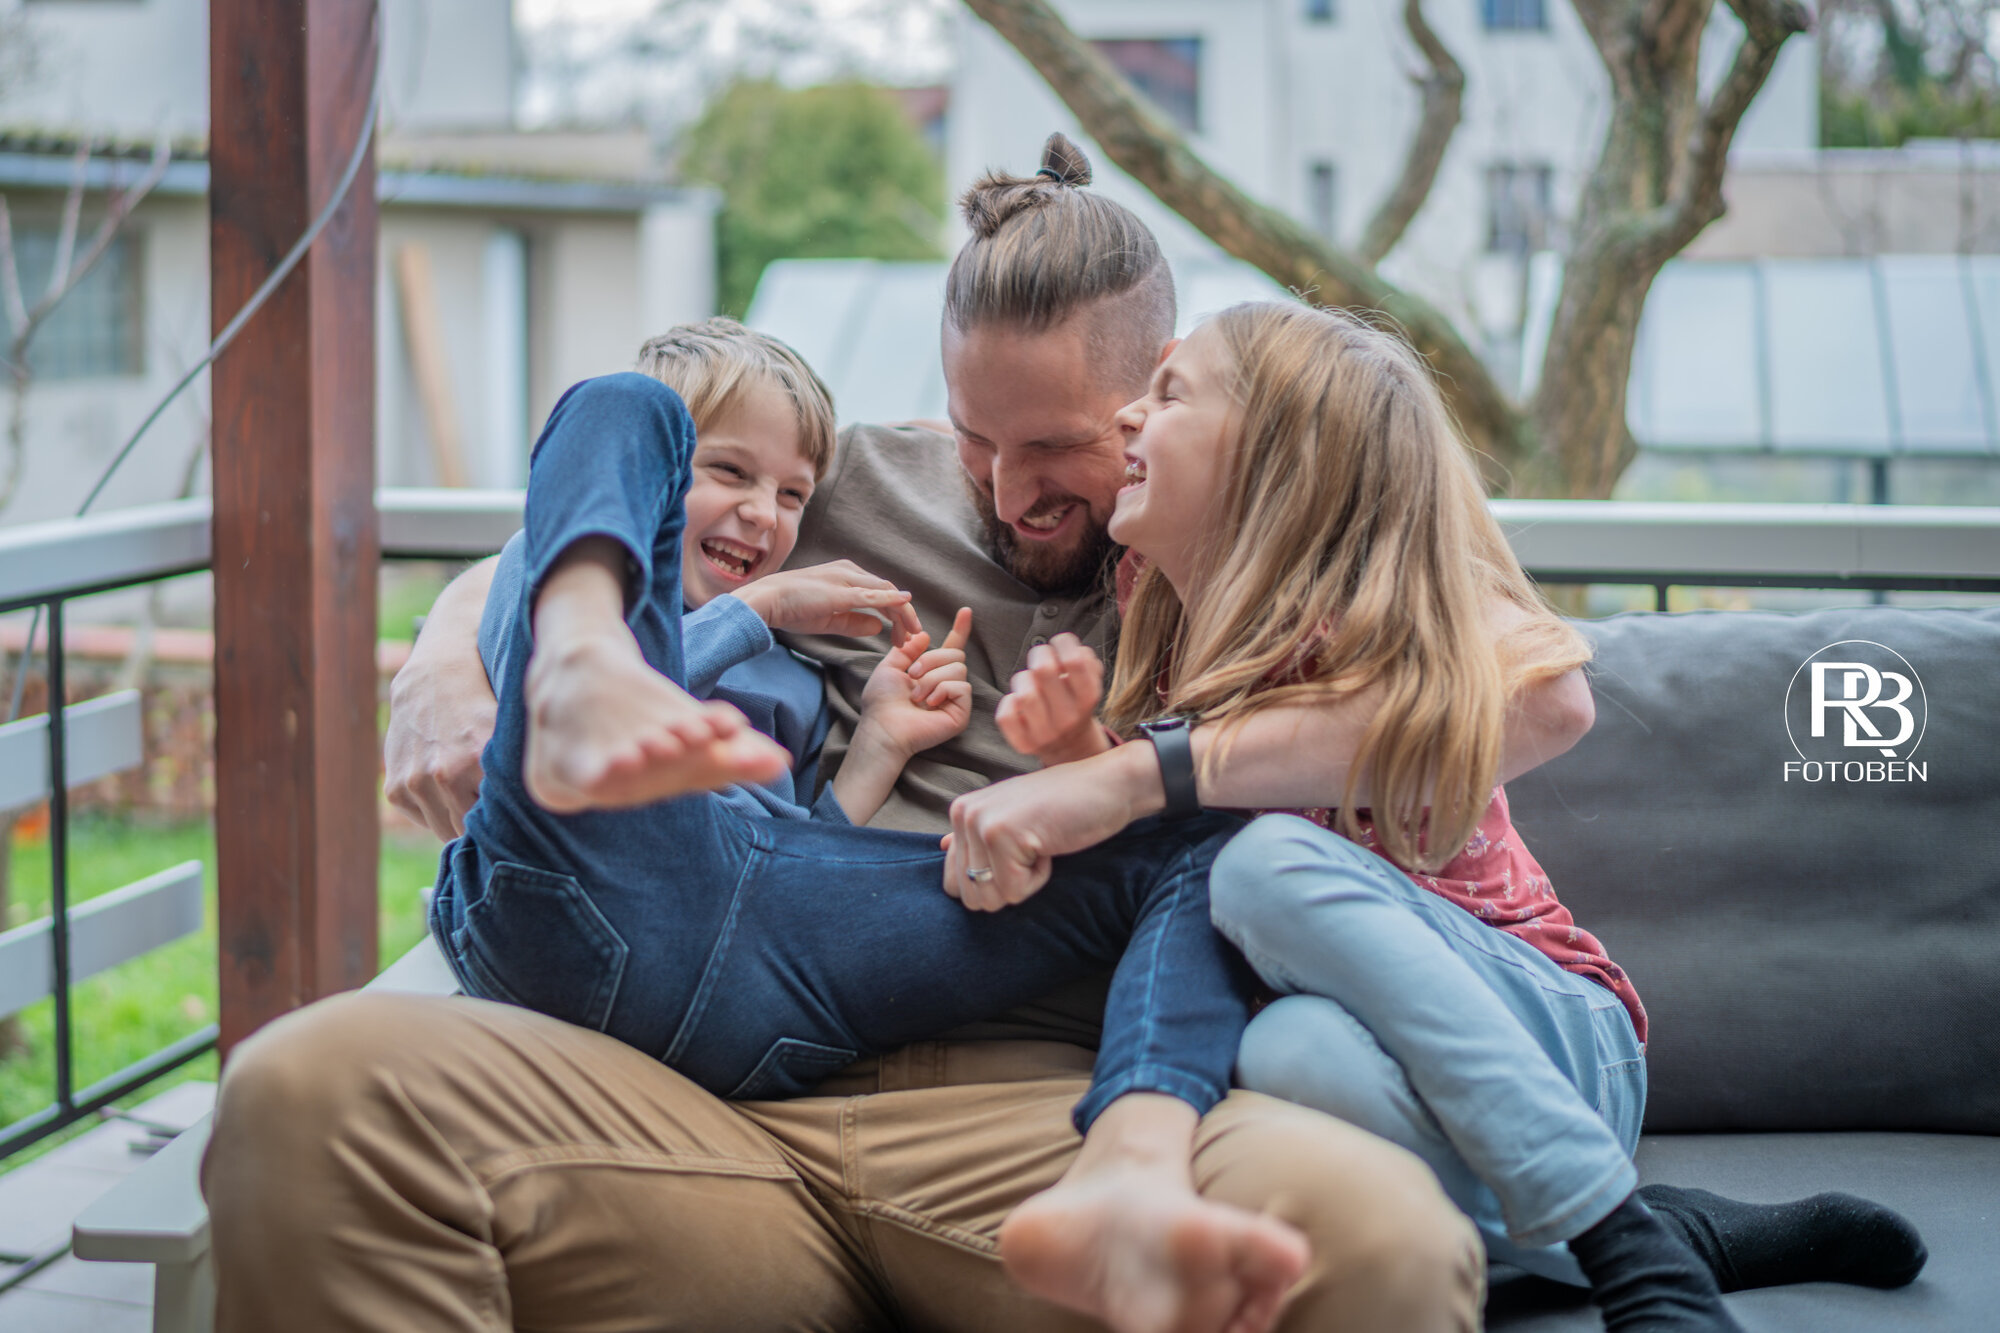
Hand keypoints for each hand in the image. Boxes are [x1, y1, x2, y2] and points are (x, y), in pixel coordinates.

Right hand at [384, 562, 500, 839]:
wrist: (435, 674)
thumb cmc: (486, 699)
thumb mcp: (510, 725)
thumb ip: (522, 766)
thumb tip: (547, 808)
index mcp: (479, 758)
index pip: (501, 822)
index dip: (513, 826)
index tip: (522, 823)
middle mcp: (444, 773)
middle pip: (472, 831)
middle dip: (486, 827)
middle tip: (499, 813)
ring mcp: (416, 782)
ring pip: (445, 831)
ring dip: (460, 820)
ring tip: (473, 797)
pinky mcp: (396, 787)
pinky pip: (422, 819)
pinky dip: (436, 811)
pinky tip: (448, 787)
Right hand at [735, 561, 923, 640]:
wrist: (766, 600)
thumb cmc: (792, 608)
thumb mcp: (829, 619)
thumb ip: (853, 623)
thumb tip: (878, 627)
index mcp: (847, 576)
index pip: (881, 593)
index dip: (897, 614)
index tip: (904, 635)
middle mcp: (850, 572)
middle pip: (889, 591)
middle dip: (905, 616)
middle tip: (913, 638)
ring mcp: (846, 578)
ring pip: (886, 592)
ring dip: (902, 613)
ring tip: (911, 633)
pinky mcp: (840, 590)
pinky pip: (871, 595)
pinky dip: (890, 600)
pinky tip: (904, 606)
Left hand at [859, 607, 973, 758]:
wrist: (883, 726)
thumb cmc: (882, 701)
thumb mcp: (891, 666)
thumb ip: (908, 649)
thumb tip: (926, 635)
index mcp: (931, 672)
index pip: (951, 647)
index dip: (960, 630)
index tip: (965, 611)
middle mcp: (946, 683)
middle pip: (956, 654)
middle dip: (931, 659)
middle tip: (911, 675)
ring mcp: (954, 699)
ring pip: (959, 668)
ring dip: (932, 677)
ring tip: (917, 696)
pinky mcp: (961, 713)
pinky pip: (962, 686)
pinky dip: (942, 689)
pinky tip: (929, 703)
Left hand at [942, 743, 1160, 911]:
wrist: (1108, 785)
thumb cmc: (1065, 806)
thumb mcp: (1013, 818)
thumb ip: (975, 835)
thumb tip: (941, 847)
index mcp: (960, 812)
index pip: (954, 884)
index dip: (995, 881)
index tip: (1021, 850)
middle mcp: (962, 814)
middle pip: (971, 897)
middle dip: (1009, 885)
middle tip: (1033, 848)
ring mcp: (981, 823)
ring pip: (990, 898)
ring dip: (1024, 882)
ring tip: (1040, 844)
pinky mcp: (1002, 835)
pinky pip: (1015, 892)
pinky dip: (1040, 879)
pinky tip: (1050, 844)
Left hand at [996, 633, 1108, 765]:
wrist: (1071, 746)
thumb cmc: (1075, 703)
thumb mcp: (1090, 682)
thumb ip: (1087, 662)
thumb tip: (1074, 649)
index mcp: (1088, 700)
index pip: (1075, 661)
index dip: (1063, 643)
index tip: (1059, 642)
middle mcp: (1069, 719)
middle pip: (1044, 670)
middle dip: (1039, 654)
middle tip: (1040, 656)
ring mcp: (1046, 734)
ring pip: (1024, 693)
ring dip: (1023, 678)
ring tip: (1029, 680)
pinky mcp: (1024, 744)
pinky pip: (1006, 716)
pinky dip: (1008, 702)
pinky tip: (1018, 700)